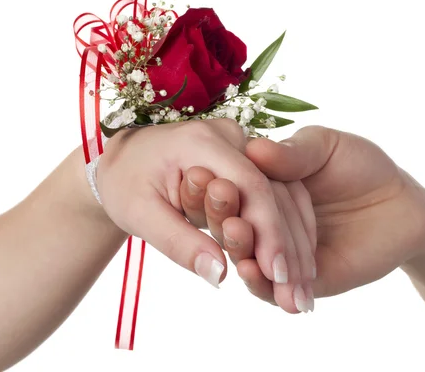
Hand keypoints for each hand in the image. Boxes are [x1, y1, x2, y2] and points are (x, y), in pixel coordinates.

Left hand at [96, 119, 315, 310]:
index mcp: (202, 140)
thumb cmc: (125, 184)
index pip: (251, 186)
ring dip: (294, 240)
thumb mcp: (140, 214)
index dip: (269, 232)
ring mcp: (242, 144)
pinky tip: (299, 259)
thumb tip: (219, 275)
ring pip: (280, 193)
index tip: (279, 273)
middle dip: (287, 243)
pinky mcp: (247, 158)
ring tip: (302, 284)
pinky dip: (287, 227)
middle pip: (273, 191)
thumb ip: (179, 242)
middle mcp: (230, 135)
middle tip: (297, 290)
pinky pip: (275, 192)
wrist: (123, 161)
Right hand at [225, 126, 424, 300]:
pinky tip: (251, 271)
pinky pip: (274, 287)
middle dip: (222, 217)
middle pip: (234, 224)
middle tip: (218, 205)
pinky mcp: (301, 281)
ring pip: (249, 257)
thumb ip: (293, 152)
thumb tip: (254, 149)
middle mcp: (265, 222)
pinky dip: (259, 282)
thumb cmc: (362, 166)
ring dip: (237, 248)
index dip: (216, 184)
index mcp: (263, 187)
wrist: (401, 204)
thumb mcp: (326, 147)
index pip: (232, 189)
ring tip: (236, 234)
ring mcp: (281, 254)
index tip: (199, 175)